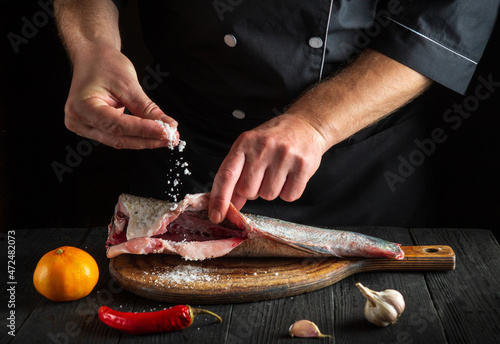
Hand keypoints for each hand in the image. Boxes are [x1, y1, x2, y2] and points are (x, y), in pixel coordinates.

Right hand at [64, 46, 177, 148]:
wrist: (91, 57)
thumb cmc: (104, 64)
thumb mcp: (127, 83)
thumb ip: (146, 108)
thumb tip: (167, 125)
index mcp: (82, 107)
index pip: (118, 126)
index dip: (144, 131)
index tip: (166, 132)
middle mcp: (79, 121)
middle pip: (118, 138)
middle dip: (148, 140)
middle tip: (171, 138)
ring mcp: (84, 127)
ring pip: (118, 141)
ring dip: (144, 140)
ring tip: (167, 137)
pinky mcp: (92, 129)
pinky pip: (116, 137)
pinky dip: (136, 136)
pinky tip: (153, 135)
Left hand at [208, 114, 327, 222]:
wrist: (305, 125)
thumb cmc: (274, 139)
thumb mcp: (250, 149)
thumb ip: (237, 174)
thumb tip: (230, 204)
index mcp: (245, 142)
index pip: (227, 175)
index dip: (219, 199)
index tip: (216, 216)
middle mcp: (263, 147)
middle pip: (248, 191)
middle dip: (253, 190)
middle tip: (263, 175)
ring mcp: (284, 155)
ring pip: (268, 196)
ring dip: (271, 190)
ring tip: (278, 172)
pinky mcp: (303, 165)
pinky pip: (289, 196)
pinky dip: (288, 192)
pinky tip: (290, 176)